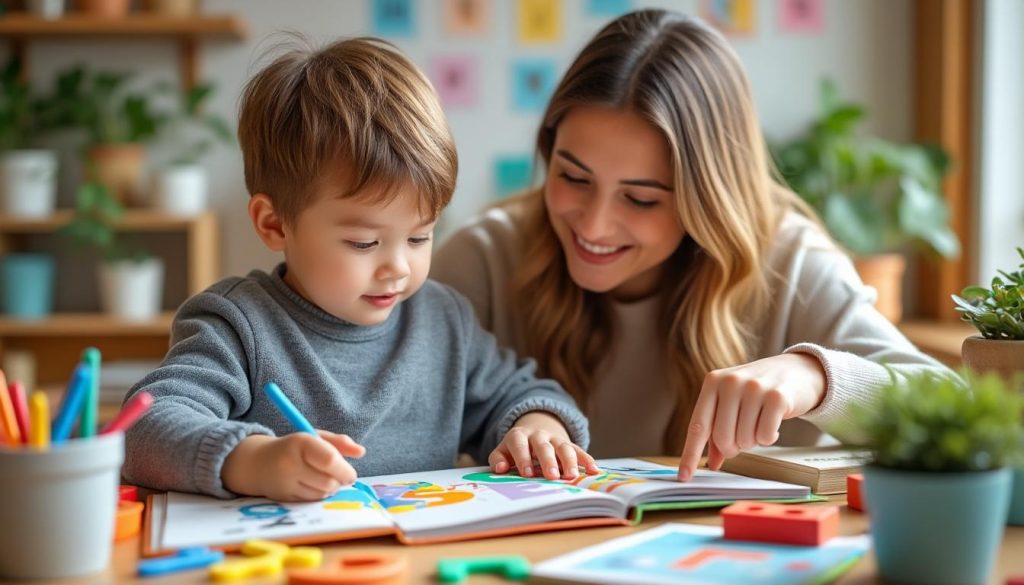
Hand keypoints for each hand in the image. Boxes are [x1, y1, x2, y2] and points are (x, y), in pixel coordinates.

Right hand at [222, 431, 364, 500]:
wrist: (257, 463)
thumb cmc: (294, 448)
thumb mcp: (315, 438)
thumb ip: (339, 443)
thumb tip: (362, 452)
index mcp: (301, 442)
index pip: (329, 460)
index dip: (345, 470)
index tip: (351, 474)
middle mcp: (290, 463)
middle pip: (328, 481)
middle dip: (340, 482)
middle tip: (340, 477)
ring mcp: (285, 482)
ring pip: (322, 493)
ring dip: (330, 488)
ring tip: (324, 478)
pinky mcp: (283, 497)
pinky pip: (311, 500)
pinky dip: (318, 495)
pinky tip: (313, 485)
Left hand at [489, 411, 599, 479]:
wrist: (533, 432)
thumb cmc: (515, 450)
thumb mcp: (503, 452)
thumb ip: (498, 459)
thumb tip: (501, 469)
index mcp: (519, 436)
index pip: (520, 445)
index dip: (523, 458)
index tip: (527, 473)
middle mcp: (538, 435)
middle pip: (544, 446)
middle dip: (548, 461)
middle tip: (552, 476)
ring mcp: (555, 439)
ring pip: (563, 447)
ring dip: (569, 461)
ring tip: (572, 476)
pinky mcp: (568, 444)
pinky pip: (578, 450)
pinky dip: (586, 459)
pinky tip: (594, 470)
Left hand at [677, 352, 825, 480]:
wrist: (798, 370)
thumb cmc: (758, 391)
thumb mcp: (732, 402)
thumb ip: (718, 430)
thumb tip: (711, 463)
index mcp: (712, 382)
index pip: (698, 426)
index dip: (690, 454)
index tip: (684, 477)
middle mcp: (730, 382)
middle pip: (723, 439)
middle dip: (733, 448)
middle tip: (743, 437)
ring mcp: (754, 388)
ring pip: (745, 440)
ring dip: (753, 441)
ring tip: (760, 422)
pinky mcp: (777, 397)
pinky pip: (765, 437)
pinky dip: (769, 437)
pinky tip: (774, 422)